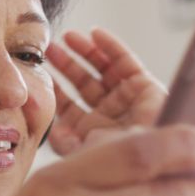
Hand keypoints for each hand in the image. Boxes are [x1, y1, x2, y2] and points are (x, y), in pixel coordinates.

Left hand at [46, 28, 166, 154]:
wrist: (154, 159)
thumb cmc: (120, 162)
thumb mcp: (83, 154)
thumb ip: (64, 142)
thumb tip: (49, 129)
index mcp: (93, 130)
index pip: (69, 105)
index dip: (55, 88)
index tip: (40, 72)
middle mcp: (110, 113)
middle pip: (84, 83)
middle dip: (67, 65)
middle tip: (49, 49)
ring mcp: (127, 99)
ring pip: (103, 69)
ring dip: (86, 51)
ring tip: (68, 37)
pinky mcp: (146, 86)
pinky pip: (126, 61)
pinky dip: (111, 46)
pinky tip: (95, 34)